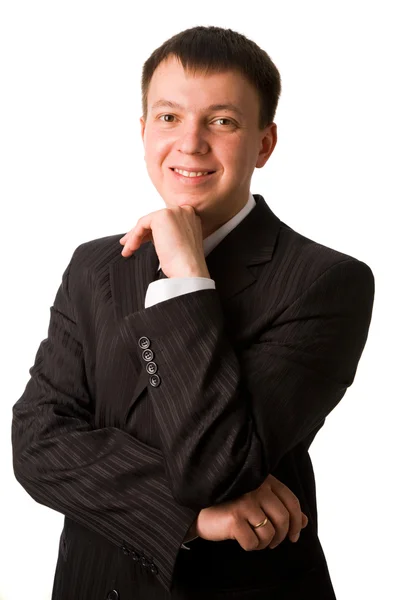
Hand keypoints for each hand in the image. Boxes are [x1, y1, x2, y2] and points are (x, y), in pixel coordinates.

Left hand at [119, 205, 209, 278]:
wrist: (188, 270)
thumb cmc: (185, 264)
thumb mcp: (178, 244)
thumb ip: (169, 234)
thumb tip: (151, 235)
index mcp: (190, 218)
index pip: (165, 222)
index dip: (151, 232)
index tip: (141, 241)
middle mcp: (184, 212)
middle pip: (155, 220)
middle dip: (140, 233)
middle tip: (130, 244)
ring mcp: (174, 212)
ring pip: (147, 222)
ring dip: (135, 237)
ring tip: (129, 249)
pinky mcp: (162, 216)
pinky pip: (142, 224)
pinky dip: (135, 237)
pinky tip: (132, 248)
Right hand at [187, 474, 307, 549]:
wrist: (198, 508)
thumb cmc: (229, 504)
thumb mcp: (257, 501)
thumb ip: (280, 508)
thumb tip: (305, 522)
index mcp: (264, 480)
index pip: (292, 501)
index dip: (297, 521)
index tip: (295, 536)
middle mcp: (256, 487)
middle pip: (284, 519)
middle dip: (281, 537)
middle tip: (272, 543)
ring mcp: (245, 501)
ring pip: (270, 533)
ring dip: (264, 543)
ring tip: (254, 539)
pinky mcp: (235, 517)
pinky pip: (253, 542)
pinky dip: (250, 546)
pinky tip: (240, 539)